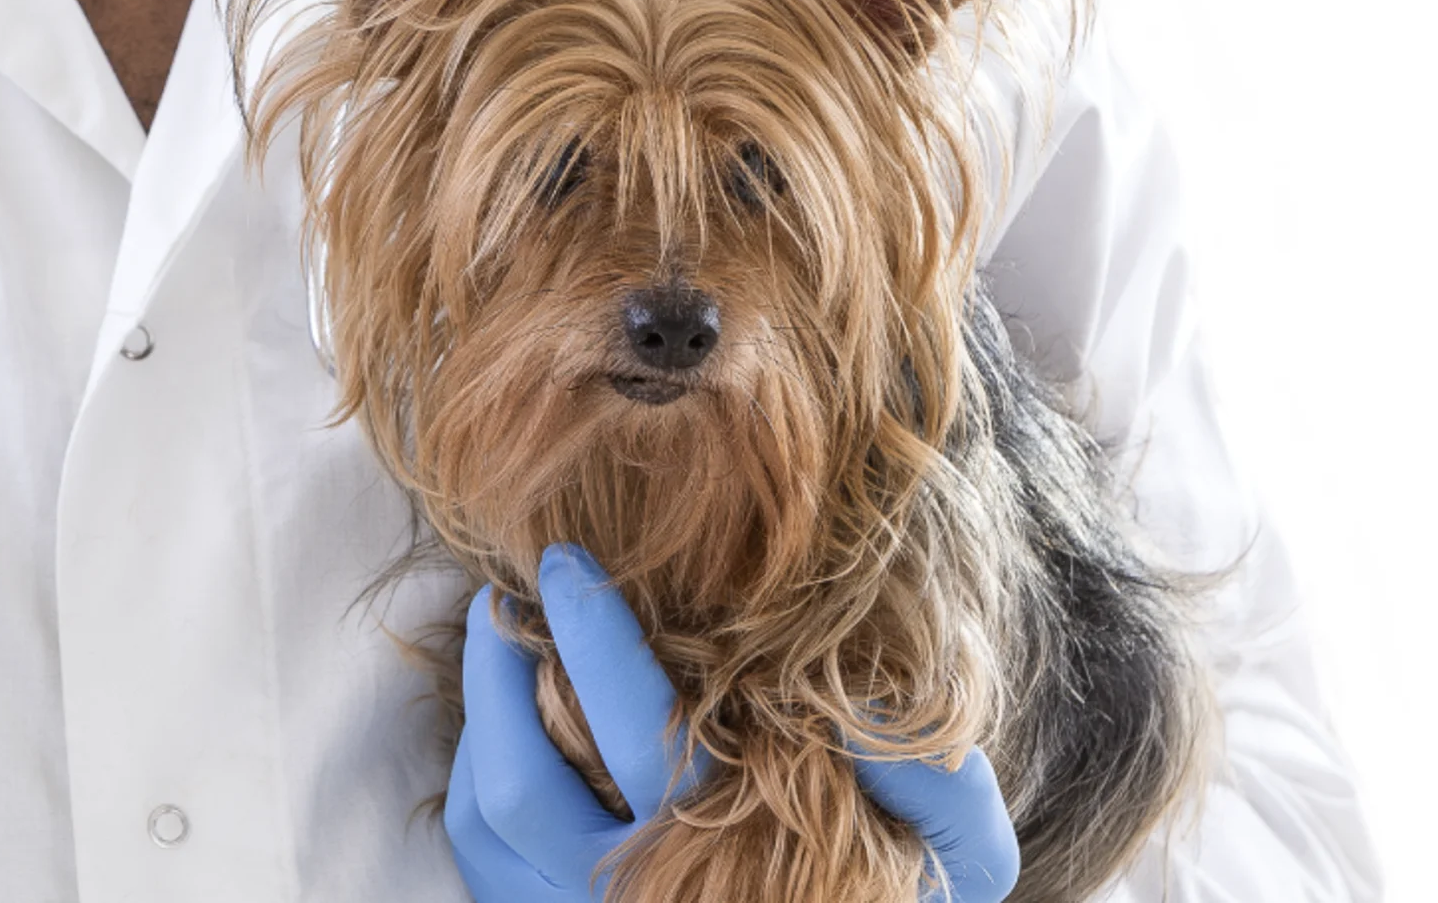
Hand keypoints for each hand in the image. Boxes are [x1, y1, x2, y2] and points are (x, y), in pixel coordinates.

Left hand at [445, 544, 1017, 902]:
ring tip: (499, 630)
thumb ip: (940, 793)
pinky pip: (481, 848)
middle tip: (515, 581)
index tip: (572, 567)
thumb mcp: (956, 865)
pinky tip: (509, 714)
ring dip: (483, 714)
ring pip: (490, 817)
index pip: (644, 744)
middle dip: (506, 667)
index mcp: (726, 870)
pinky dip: (482, 770)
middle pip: (528, 787)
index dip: (597, 647)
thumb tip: (867, 712)